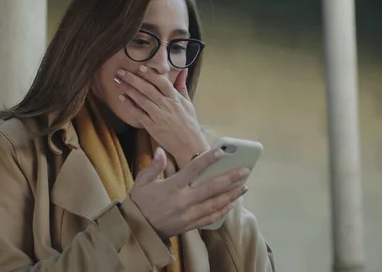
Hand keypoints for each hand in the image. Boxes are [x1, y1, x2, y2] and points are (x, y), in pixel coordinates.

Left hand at [115, 66, 208, 167]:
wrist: (189, 145)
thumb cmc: (189, 123)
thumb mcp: (188, 103)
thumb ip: (182, 85)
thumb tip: (183, 69)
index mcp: (176, 99)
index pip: (162, 83)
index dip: (151, 74)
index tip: (140, 67)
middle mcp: (166, 106)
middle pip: (148, 89)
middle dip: (133, 79)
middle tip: (121, 71)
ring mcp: (158, 116)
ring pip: (141, 99)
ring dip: (128, 89)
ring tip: (118, 81)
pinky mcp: (152, 127)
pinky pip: (138, 114)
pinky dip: (130, 105)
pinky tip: (122, 98)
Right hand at [129, 146, 248, 238]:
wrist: (136, 230)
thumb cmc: (139, 203)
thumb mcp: (141, 182)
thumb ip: (154, 166)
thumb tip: (161, 151)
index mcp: (172, 187)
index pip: (193, 170)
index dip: (208, 159)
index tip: (221, 151)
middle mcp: (183, 201)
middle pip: (211, 188)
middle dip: (230, 178)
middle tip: (245, 170)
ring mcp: (188, 215)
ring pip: (215, 204)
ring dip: (231, 195)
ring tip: (244, 186)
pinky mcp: (190, 225)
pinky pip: (210, 218)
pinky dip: (222, 211)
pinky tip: (231, 204)